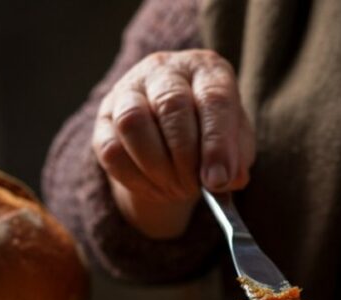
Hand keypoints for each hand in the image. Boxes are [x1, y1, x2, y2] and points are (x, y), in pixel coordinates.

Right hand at [93, 49, 255, 238]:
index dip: (217, 143)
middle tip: (194, 188)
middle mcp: (165, 69)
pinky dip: (134, 178)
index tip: (217, 180)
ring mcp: (129, 88)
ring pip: (132, 122)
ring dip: (156, 167)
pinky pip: (111, 148)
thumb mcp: (235, 144)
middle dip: (185, 157)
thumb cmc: (211, 134)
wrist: (173, 135)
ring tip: (176, 190)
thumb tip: (226, 180)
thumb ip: (236, 159)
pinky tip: (155, 189)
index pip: (213, 97)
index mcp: (206, 69)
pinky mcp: (104, 116)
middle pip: (171, 105)